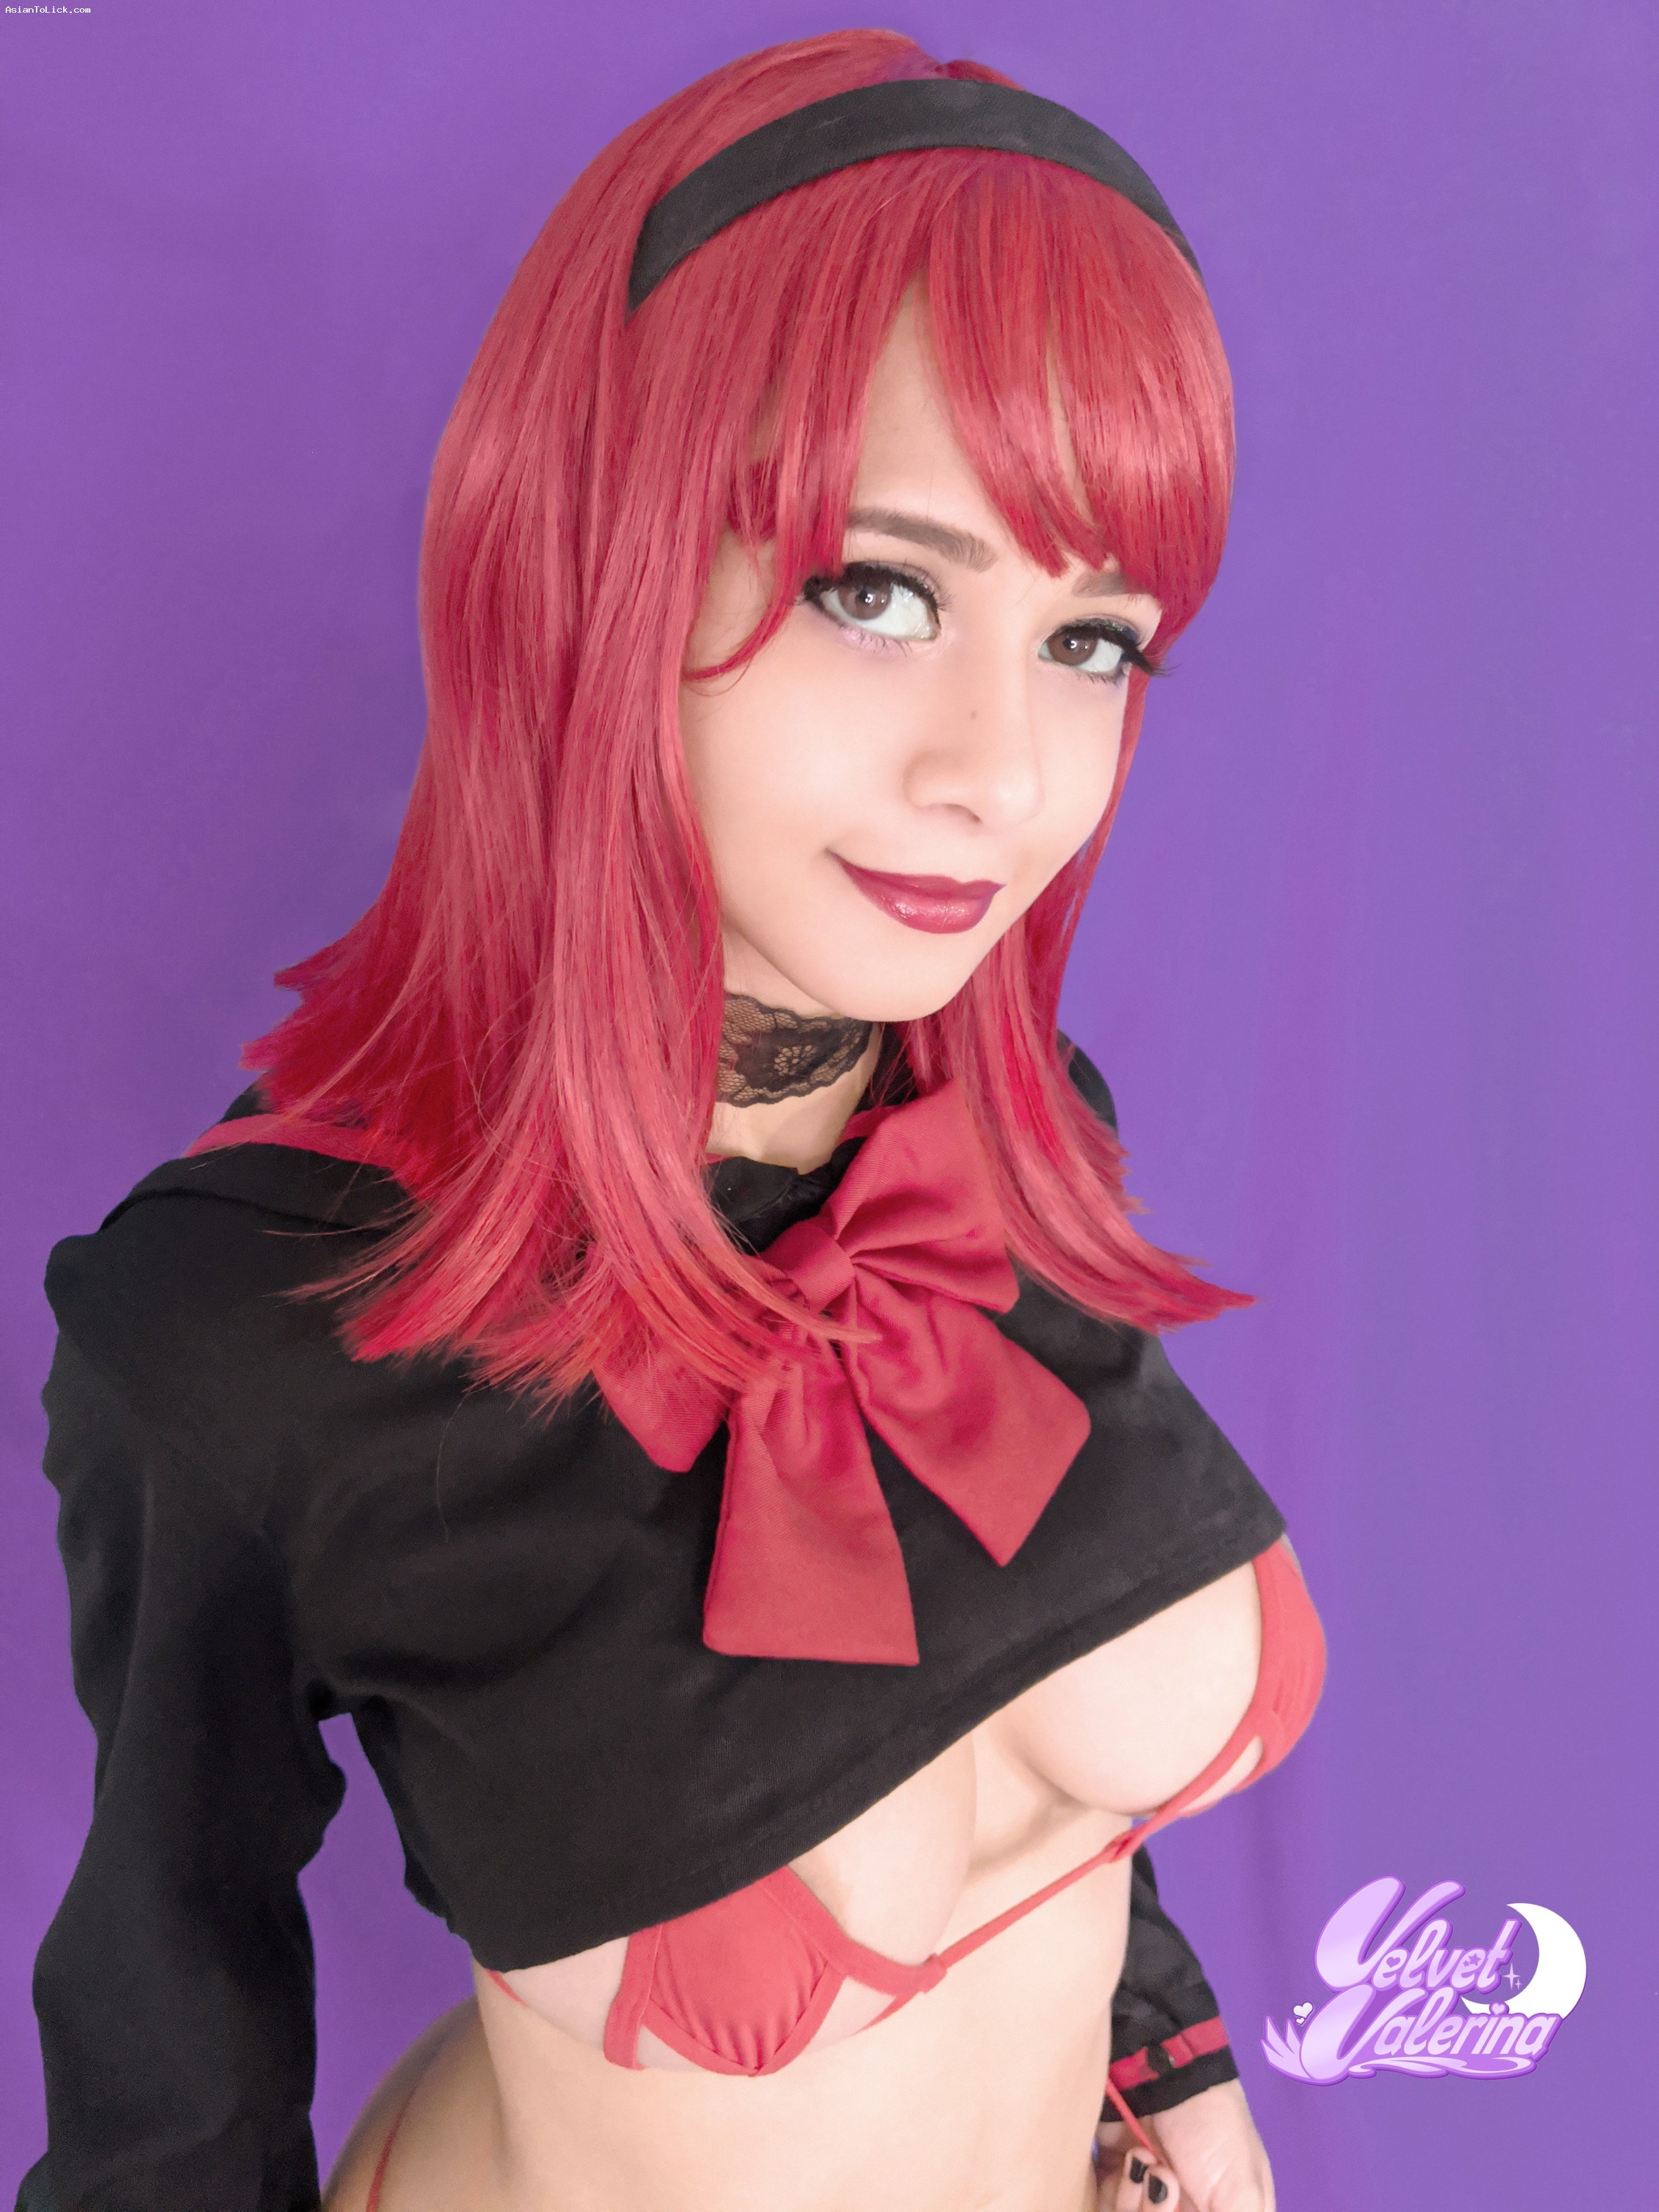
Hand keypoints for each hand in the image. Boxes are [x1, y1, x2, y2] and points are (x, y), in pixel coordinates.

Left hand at [1094, 2080, 1273, 2211]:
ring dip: (1136, 2203)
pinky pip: (1106, 2207)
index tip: (1178, 2203)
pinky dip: (1117, 2190)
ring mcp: (1144, 2198)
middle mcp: (1178, 2209)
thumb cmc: (1217, 2132)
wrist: (1169, 2071)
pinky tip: (1132, 2157)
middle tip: (1166, 2181)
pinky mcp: (1116, 2179)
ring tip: (1149, 2162)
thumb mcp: (1243, 2193)